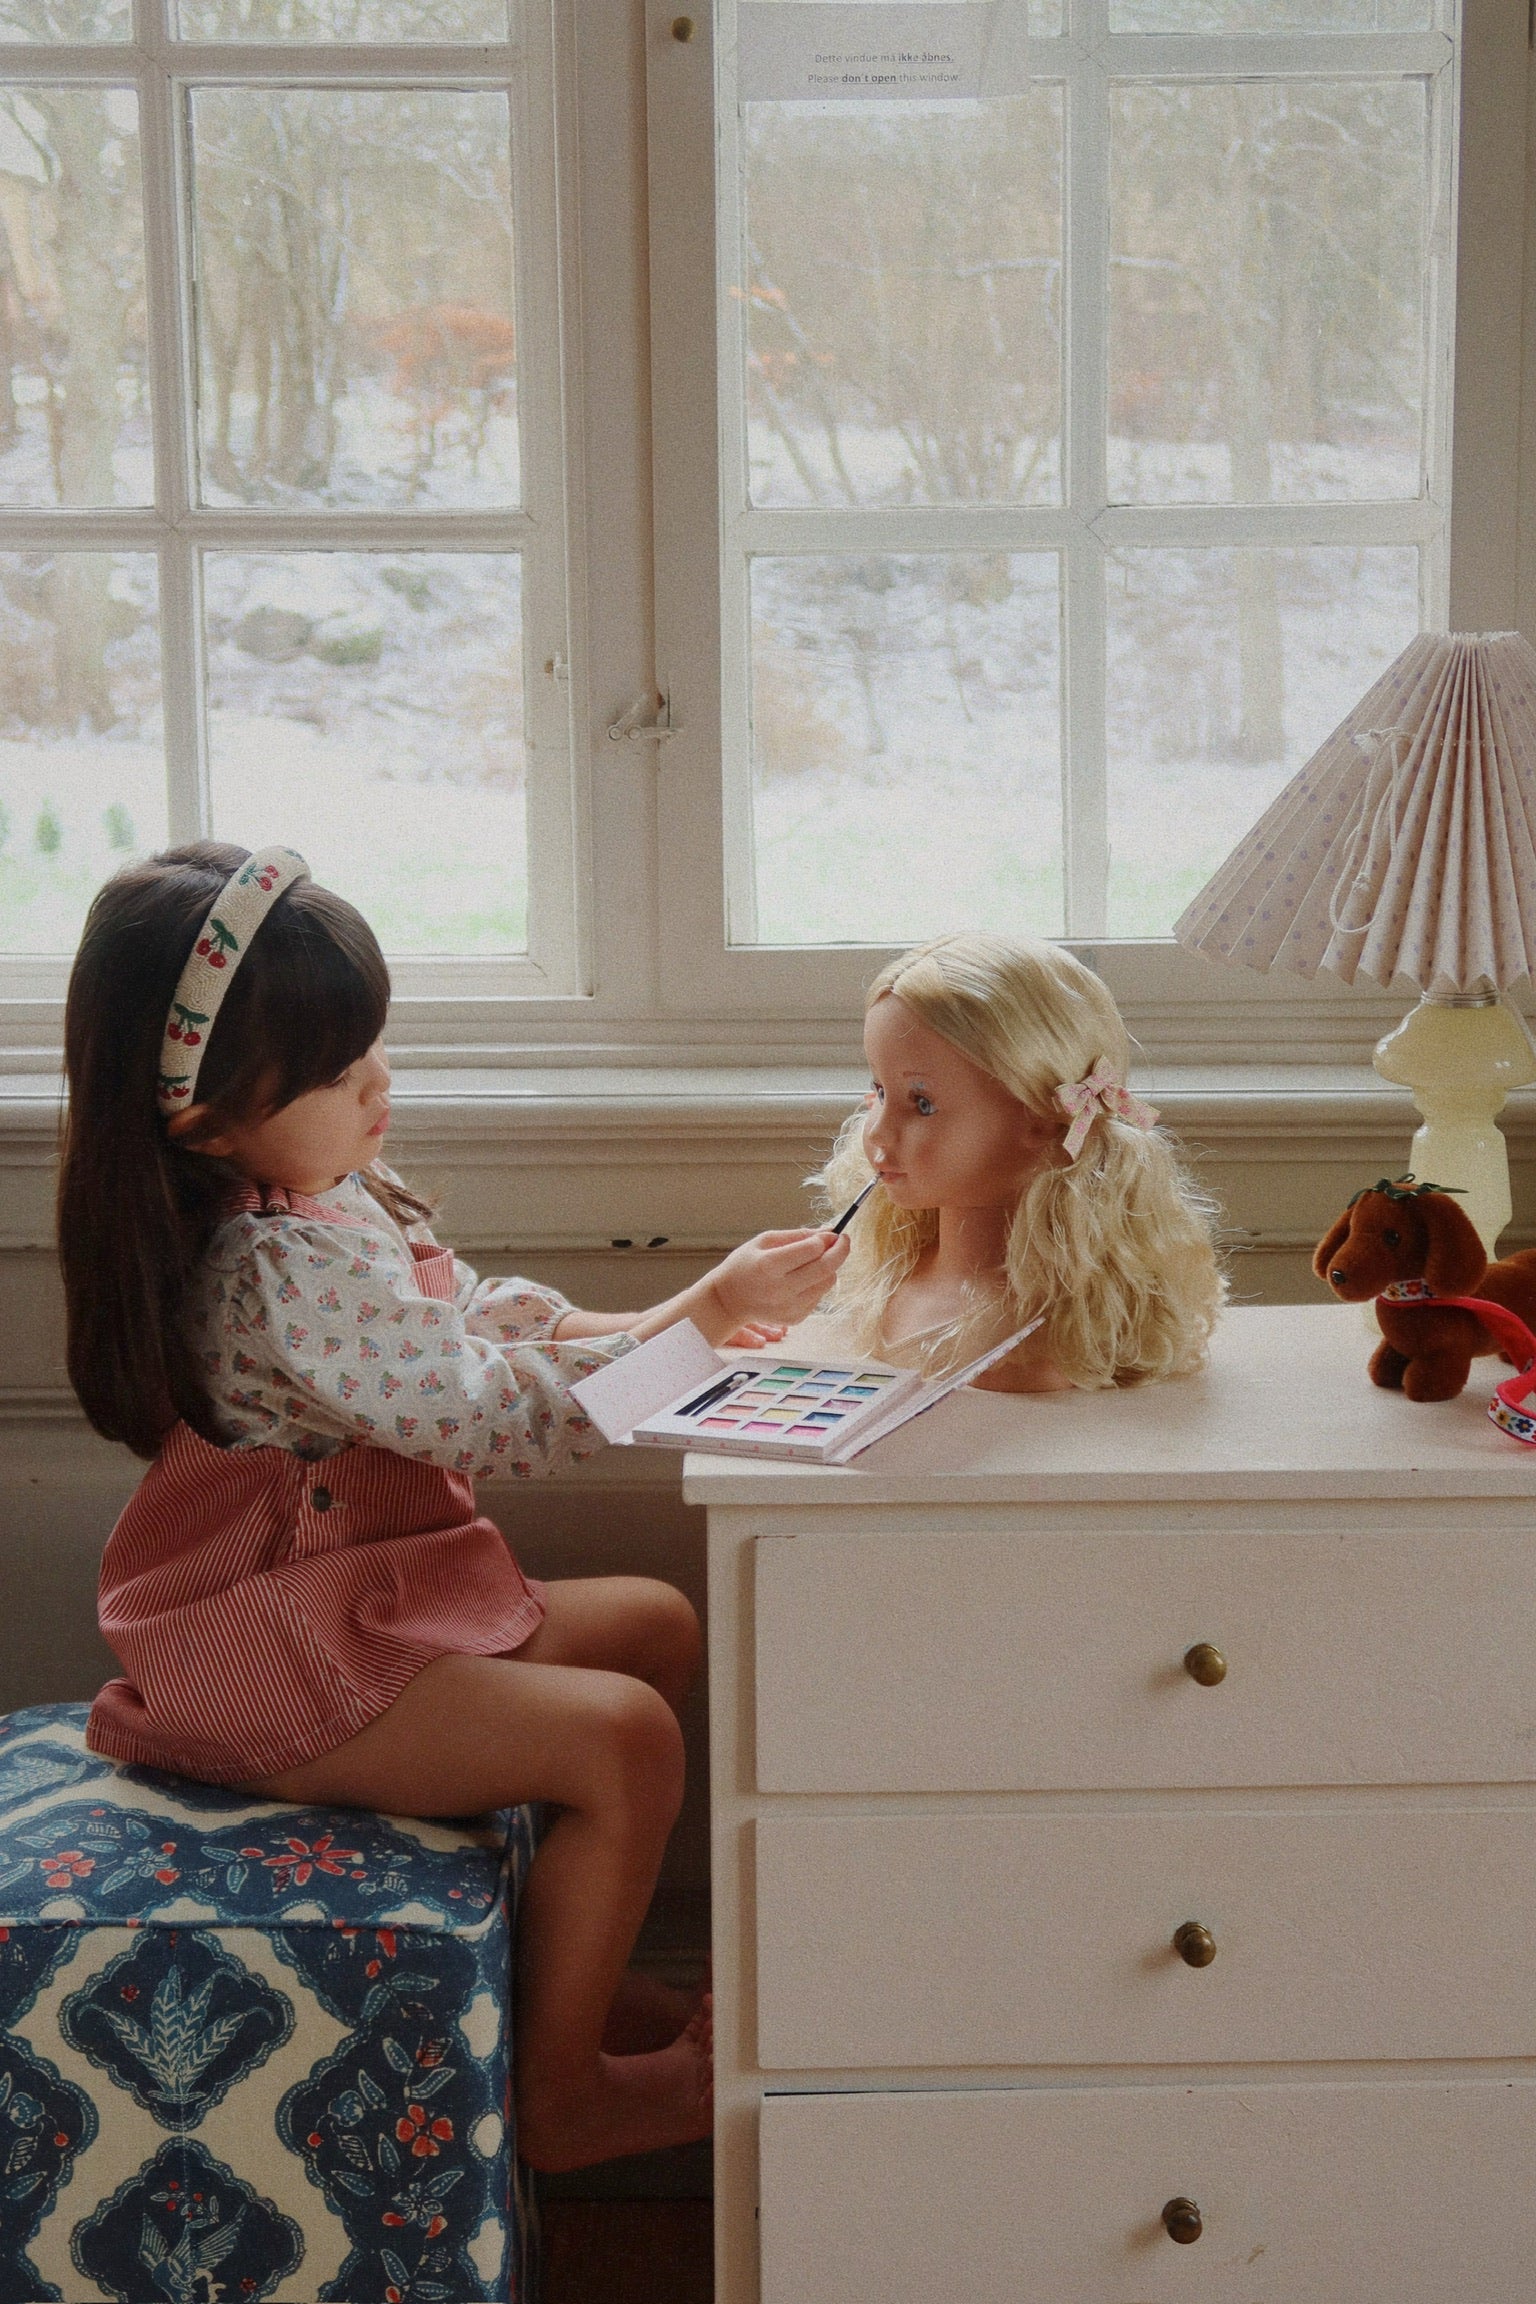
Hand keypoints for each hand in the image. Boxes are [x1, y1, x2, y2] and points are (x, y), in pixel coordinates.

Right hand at [695, 1229, 848, 1344]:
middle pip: (826, 1268)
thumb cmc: (745, 1265)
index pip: (811, 1249)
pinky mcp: (795, 1318)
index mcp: (769, 1265)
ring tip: (819, 1259)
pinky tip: (803, 1278)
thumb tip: (828, 1233)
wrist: (728, 1301)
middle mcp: (780, 1288)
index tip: (833, 1233)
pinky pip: (819, 1296)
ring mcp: (789, 1307)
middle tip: (843, 1240)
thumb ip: (797, 1235)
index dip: (826, 1238)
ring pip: (827, 1283)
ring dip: (830, 1267)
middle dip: (840, 1250)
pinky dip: (818, 1283)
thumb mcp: (763, 1241)